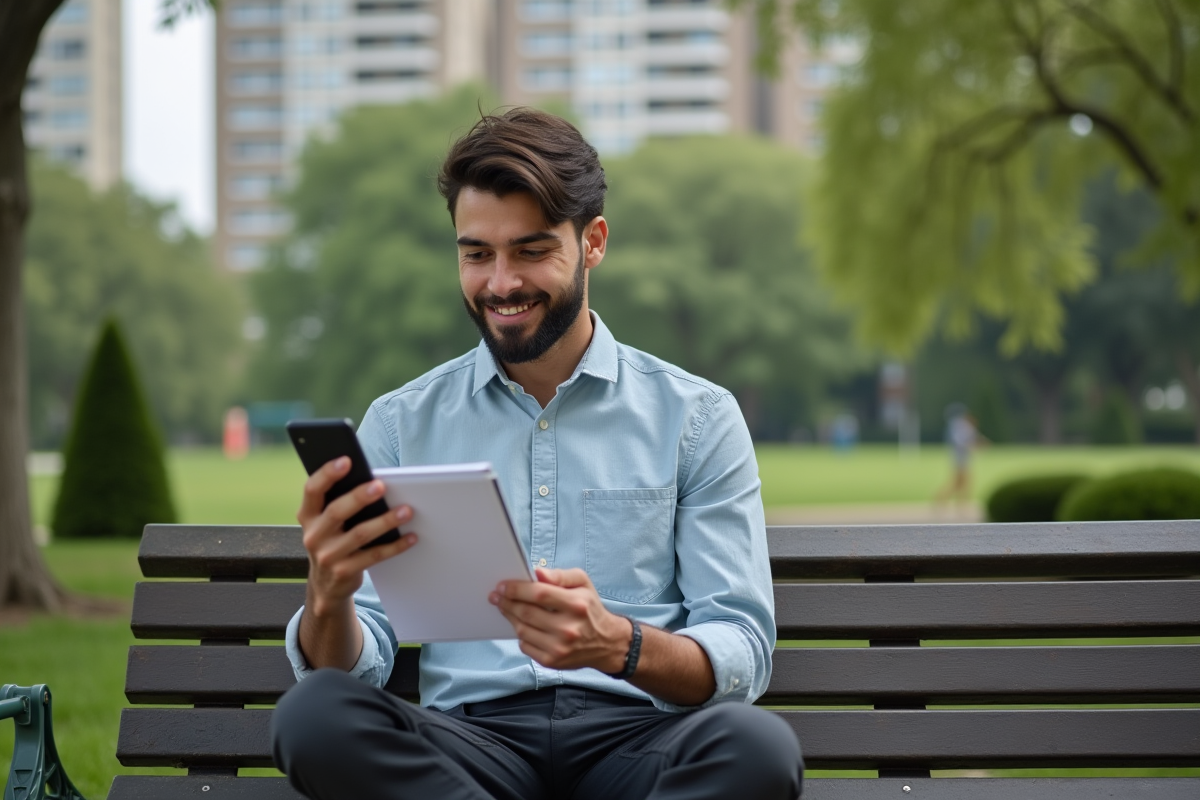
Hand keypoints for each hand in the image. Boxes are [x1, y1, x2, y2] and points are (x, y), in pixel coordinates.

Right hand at [298, 456, 416, 617]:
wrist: (326, 585)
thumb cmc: (332, 540)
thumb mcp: (325, 522)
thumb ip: (338, 501)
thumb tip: (370, 479)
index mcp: (307, 515)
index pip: (312, 490)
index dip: (327, 474)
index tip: (346, 460)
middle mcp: (313, 535)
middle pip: (336, 511)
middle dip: (359, 497)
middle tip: (381, 486)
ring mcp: (328, 556)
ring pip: (359, 534)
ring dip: (385, 521)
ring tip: (406, 510)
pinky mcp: (345, 571)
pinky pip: (374, 556)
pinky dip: (394, 546)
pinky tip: (410, 536)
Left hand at [489, 568, 630, 672]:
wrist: (606, 643)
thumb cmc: (590, 609)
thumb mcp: (583, 584)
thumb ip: (561, 575)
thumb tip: (538, 573)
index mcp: (577, 604)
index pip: (539, 594)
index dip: (517, 589)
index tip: (502, 586)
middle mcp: (568, 628)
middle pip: (527, 612)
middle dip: (507, 602)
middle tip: (497, 596)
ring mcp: (559, 647)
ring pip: (522, 630)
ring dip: (511, 617)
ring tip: (506, 608)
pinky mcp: (552, 661)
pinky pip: (525, 646)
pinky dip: (520, 634)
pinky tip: (522, 625)